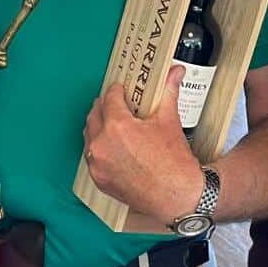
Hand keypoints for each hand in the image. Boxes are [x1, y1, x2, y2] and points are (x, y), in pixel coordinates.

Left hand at [83, 64, 203, 222]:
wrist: (177, 195)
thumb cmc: (174, 163)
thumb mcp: (169, 120)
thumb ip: (168, 91)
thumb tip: (175, 72)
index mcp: (117, 126)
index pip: (109, 98)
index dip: (117, 90)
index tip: (122, 90)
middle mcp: (102, 144)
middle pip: (95, 114)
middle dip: (106, 106)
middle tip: (118, 105)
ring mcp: (98, 164)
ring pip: (90, 135)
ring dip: (99, 126)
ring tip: (115, 125)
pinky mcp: (99, 179)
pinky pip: (92, 156)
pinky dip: (100, 147)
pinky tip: (113, 146)